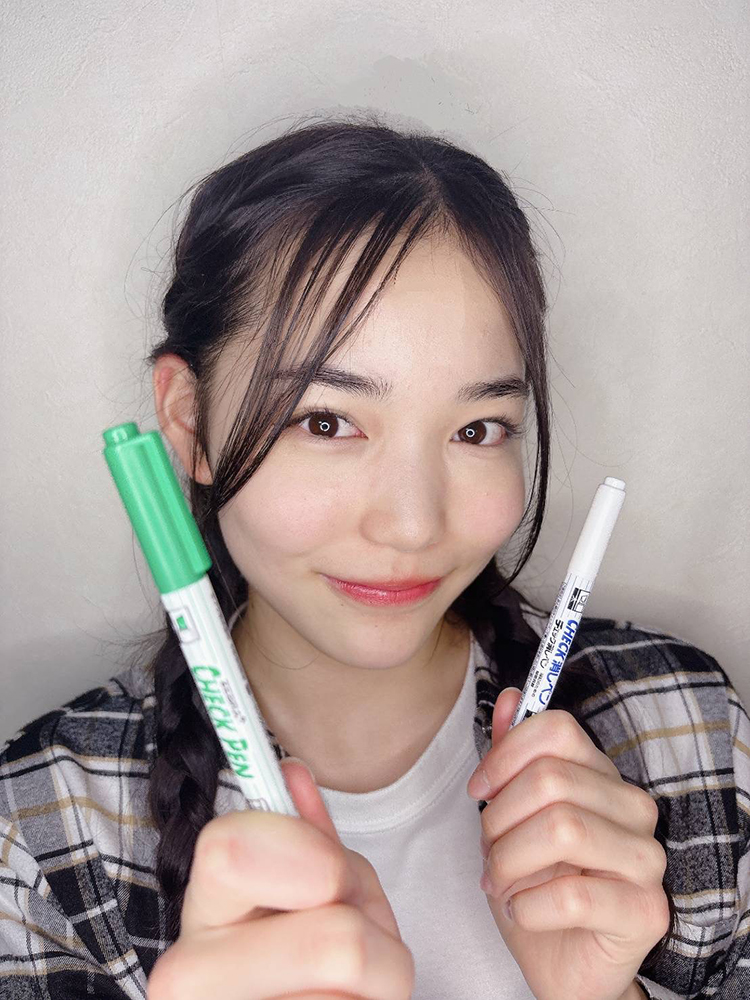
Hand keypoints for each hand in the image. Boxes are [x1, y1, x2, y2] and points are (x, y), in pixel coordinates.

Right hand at [148, 759, 414, 998]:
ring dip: (384, 975)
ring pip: (364, 983)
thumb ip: (307, 836)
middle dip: (373, 932)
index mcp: (202, 907)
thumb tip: (291, 772)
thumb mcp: (313, 885)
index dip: (303, 850)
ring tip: (353, 984)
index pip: (229, 848)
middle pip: (335, 941)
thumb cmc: (309, 956)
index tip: (328, 872)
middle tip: (357, 942)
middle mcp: (189, 975)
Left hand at [467, 688, 668, 999]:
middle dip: (499, 818)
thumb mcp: (509, 816)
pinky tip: (523, 910)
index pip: (557, 730)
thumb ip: (512, 758)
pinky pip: (572, 894)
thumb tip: (509, 698)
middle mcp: (633, 809)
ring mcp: (647, 860)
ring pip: (562, 829)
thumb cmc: (535, 884)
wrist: (558, 962)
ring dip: (509, 860)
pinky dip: (528, 904)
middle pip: (550, 780)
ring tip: (500, 882)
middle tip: (488, 851)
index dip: (506, 754)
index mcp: (602, 776)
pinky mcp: (645, 912)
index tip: (479, 788)